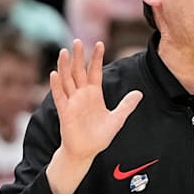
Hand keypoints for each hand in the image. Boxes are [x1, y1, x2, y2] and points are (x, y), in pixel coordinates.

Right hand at [46, 40, 142, 193]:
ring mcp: (72, 102)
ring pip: (67, 80)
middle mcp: (81, 95)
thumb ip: (126, 106)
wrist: (86, 151)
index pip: (95, 72)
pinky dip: (56, 86)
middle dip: (78, 57)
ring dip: (64, 66)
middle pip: (79, 72)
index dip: (96, 58)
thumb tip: (139, 93)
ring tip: (63, 52)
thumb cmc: (99, 136)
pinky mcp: (65, 111)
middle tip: (77, 41)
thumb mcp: (117, 119)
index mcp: (94, 94)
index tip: (100, 43)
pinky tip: (54, 74)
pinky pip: (60, 96)